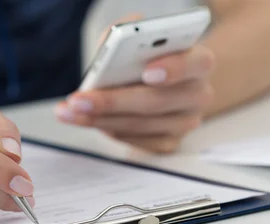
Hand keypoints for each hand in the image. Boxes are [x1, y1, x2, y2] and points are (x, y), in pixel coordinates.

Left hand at [56, 44, 214, 153]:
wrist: (164, 83)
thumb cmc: (148, 57)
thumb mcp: (139, 38)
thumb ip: (127, 34)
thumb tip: (110, 42)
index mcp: (199, 62)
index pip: (196, 63)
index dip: (174, 68)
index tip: (147, 72)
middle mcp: (197, 95)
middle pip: (156, 101)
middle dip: (112, 102)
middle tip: (79, 100)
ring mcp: (185, 123)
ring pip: (140, 125)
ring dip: (100, 119)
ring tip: (70, 112)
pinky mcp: (169, 143)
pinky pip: (136, 141)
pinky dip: (108, 130)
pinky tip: (86, 120)